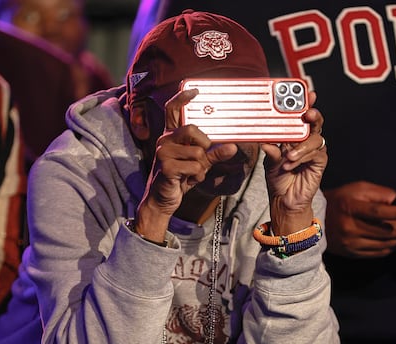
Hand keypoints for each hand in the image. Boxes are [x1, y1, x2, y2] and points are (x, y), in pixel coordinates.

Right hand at [135, 89, 242, 239]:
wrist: (163, 201)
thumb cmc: (180, 179)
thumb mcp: (199, 164)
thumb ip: (214, 154)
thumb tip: (233, 147)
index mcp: (171, 135)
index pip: (173, 110)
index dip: (182, 98)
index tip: (195, 90)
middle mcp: (165, 140)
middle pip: (191, 129)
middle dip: (204, 144)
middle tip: (202, 158)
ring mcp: (163, 152)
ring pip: (197, 152)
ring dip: (201, 167)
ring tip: (192, 174)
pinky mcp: (165, 167)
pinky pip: (194, 167)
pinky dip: (197, 176)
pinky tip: (188, 181)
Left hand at [262, 91, 327, 234]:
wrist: (284, 199)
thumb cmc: (278, 176)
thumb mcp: (269, 160)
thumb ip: (270, 148)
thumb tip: (264, 140)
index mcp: (294, 134)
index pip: (300, 115)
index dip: (305, 103)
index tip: (306, 93)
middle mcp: (306, 139)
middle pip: (315, 121)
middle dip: (312, 114)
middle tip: (307, 113)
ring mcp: (314, 150)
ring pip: (315, 138)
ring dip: (301, 146)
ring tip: (288, 156)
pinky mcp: (319, 161)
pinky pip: (316, 153)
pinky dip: (302, 157)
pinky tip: (291, 163)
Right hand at [324, 181, 395, 257]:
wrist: (316, 220)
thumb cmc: (340, 200)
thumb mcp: (357, 189)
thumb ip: (380, 193)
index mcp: (350, 208)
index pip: (378, 212)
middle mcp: (349, 227)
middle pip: (386, 231)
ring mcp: (351, 243)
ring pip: (386, 244)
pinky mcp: (352, 253)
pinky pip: (380, 253)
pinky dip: (392, 246)